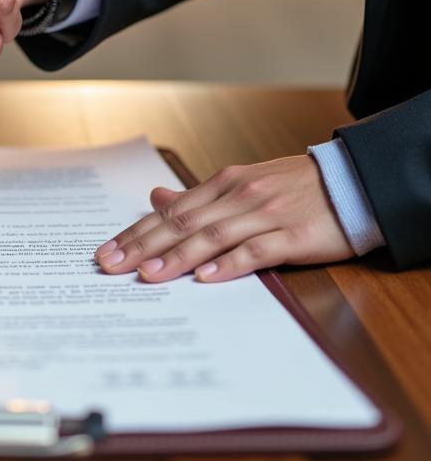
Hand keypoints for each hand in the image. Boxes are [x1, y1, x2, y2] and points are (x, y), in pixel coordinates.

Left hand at [94, 155, 353, 281]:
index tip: (106, 252)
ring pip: (212, 236)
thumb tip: (156, 198)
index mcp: (223, 184)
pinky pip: (257, 250)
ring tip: (148, 275)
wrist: (353, 183)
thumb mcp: (242, 184)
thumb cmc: (294, 187)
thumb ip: (199, 197)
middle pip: (182, 223)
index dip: (136, 233)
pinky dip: (230, 263)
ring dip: (177, 257)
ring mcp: (265, 214)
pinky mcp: (294, 235)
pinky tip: (207, 277)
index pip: (170, 212)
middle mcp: (238, 196)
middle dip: (142, 246)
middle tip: (111, 266)